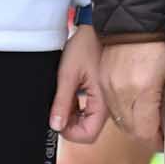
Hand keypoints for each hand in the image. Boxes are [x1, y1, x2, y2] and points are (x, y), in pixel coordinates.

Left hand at [52, 25, 106, 143]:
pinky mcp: (104, 94)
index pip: (87, 135)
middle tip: (59, 105)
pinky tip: (73, 92)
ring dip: (73, 114)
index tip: (57, 119)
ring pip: (88, 121)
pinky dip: (78, 106)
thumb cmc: (88, 45)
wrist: (101, 28)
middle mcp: (108, 105)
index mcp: (102, 103)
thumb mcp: (69, 74)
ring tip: (65, 95)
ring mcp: (107, 100)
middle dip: (69, 123)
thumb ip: (63, 102)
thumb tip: (56, 124)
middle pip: (88, 130)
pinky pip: (90, 110)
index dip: (69, 132)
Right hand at [98, 38, 164, 145]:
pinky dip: (123, 115)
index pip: (144, 131)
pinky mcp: (102, 83)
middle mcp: (121, 92)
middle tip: (161, 137)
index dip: (156, 141)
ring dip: (134, 127)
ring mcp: (109, 88)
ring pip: (119, 121)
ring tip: (150, 126)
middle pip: (131, 130)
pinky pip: (111, 109)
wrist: (132, 19)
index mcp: (142, 90)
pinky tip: (136, 112)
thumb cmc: (157, 42)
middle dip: (146, 137)